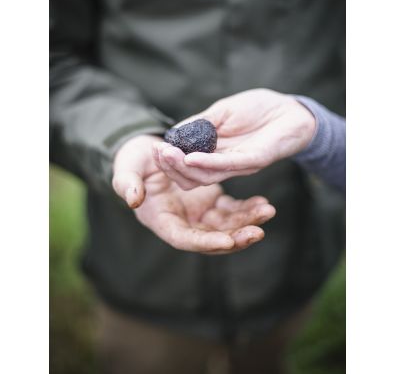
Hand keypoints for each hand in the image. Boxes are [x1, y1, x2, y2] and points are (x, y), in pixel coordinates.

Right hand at [112, 134, 275, 253]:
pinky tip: (263, 204)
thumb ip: (127, 183)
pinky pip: (232, 210)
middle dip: (236, 238)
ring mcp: (198, 214)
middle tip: (258, 232)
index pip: (185, 239)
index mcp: (161, 220)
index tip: (228, 241)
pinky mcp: (211, 202)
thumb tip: (133, 200)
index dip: (206, 242)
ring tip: (267, 212)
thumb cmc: (132, 160)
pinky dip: (247, 208)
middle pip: (212, 238)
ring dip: (247, 223)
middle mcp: (183, 223)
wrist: (147, 151)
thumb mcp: (126, 168)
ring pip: (227, 226)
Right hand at [153, 89, 315, 189]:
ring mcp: (239, 165)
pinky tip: (191, 159)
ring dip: (184, 167)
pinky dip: (207, 163)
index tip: (152, 149)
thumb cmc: (256, 109)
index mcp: (213, 154)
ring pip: (206, 175)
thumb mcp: (219, 113)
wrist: (290, 108)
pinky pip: (227, 166)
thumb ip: (198, 125)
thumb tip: (172, 135)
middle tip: (157, 155)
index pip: (185, 166)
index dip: (168, 160)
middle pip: (192, 177)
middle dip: (171, 167)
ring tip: (167, 156)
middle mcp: (223, 164)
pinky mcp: (255, 160)